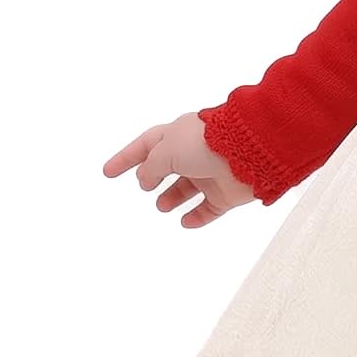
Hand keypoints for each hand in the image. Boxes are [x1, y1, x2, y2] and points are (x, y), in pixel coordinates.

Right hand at [102, 112, 255, 227]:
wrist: (249, 152)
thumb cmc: (205, 143)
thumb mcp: (165, 151)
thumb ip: (150, 166)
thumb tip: (144, 179)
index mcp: (178, 134)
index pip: (146, 145)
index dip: (125, 158)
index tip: (107, 172)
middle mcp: (195, 152)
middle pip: (169, 166)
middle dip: (154, 177)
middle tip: (145, 188)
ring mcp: (212, 173)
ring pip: (189, 188)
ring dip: (172, 197)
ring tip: (162, 206)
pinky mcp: (228, 194)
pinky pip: (210, 209)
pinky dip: (197, 217)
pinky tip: (185, 222)